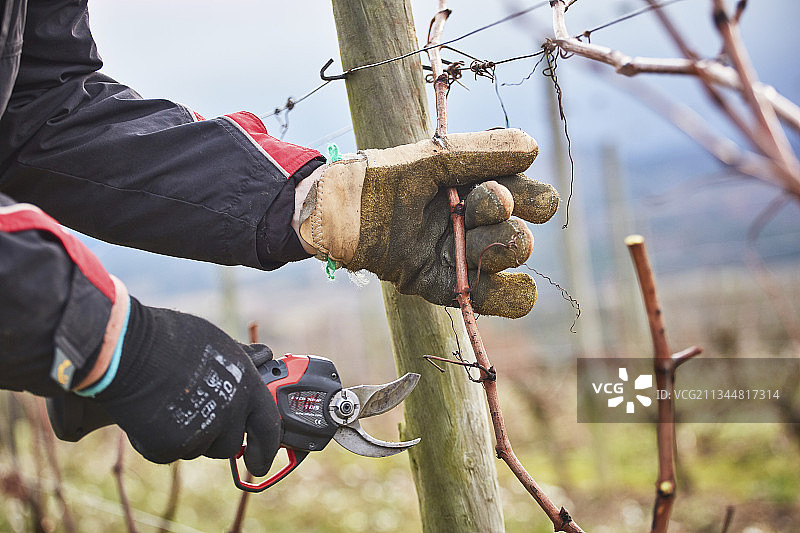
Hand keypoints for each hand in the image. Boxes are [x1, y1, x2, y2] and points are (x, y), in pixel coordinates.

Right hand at [94, 298, 280, 475]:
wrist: (125, 349)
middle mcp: (229, 412)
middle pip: (231, 445)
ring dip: (190, 437)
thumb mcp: (217, 343)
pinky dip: (160, 440)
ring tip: (171, 404)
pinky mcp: (169, 447)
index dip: (267, 449)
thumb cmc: (170, 339)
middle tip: (199, 418)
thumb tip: (263, 356)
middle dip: (218, 438)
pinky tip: (150, 413)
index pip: (269, 427)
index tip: (260, 464)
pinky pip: (169, 452)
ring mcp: (200, 432)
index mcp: (247, 385)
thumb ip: (241, 361)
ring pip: (200, 449)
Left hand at [297, 129, 557, 317]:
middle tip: (475, 209)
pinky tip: (498, 280)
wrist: (343, 215)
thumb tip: (534, 149)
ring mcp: (465, 256)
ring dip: (499, 249)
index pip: (533, 198)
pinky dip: (510, 295)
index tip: (496, 190)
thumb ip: (482, 152)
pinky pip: (498, 300)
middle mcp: (479, 224)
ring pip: (513, 262)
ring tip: (466, 239)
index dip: (527, 197)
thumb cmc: (386, 178)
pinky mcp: (449, 286)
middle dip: (506, 223)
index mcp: (482, 189)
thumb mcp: (433, 158)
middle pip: (524, 234)